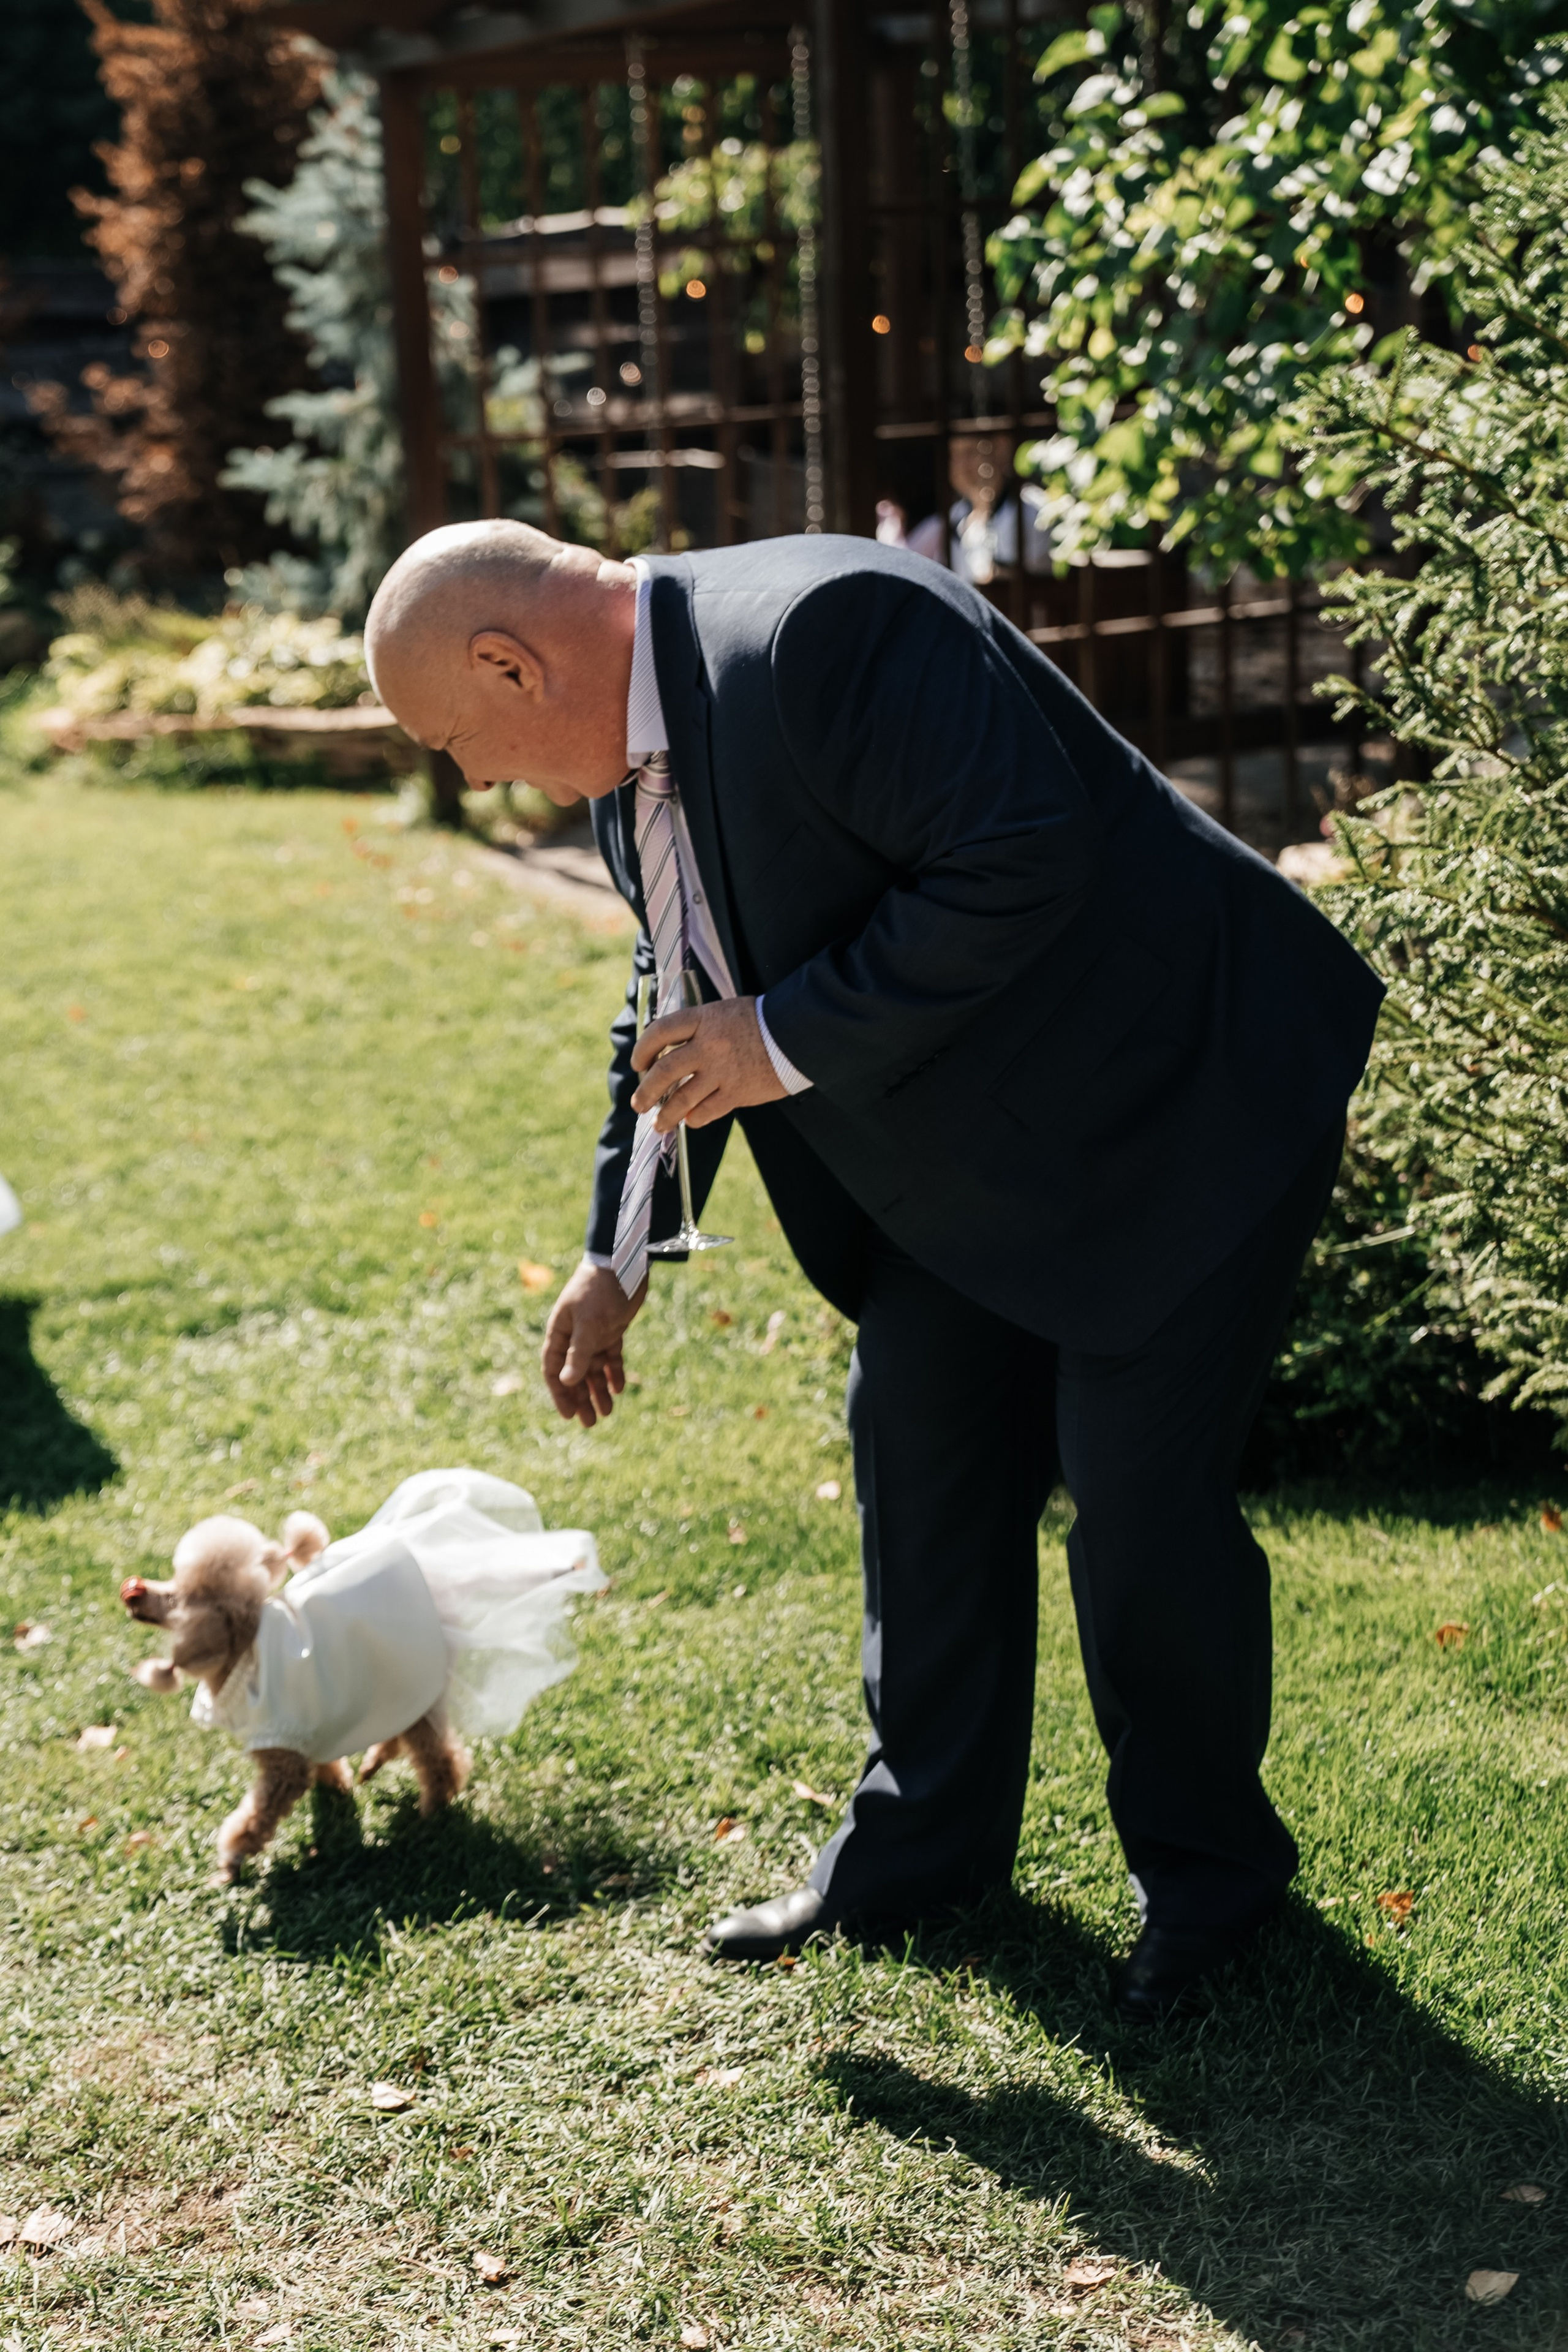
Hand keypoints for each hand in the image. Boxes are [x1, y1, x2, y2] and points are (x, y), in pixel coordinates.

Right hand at [542, 1257, 645, 1427]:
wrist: (624, 1263)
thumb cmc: (599, 1290)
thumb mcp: (589, 1324)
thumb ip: (578, 1353)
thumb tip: (566, 1382)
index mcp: (560, 1332)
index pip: (553, 1370)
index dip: (560, 1394)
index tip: (569, 1416)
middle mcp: (574, 1336)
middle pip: (574, 1374)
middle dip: (581, 1398)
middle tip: (591, 1422)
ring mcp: (593, 1333)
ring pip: (593, 1369)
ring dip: (598, 1390)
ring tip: (607, 1412)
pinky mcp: (612, 1329)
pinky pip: (610, 1357)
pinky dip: (614, 1372)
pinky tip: (619, 1388)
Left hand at [631, 994, 786, 1131]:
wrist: (797, 1033)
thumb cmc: (762, 1020)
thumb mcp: (725, 1011)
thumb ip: (699, 1027)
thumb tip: (671, 1048)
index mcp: (704, 1019)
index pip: (660, 1032)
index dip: (642, 1049)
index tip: (638, 1064)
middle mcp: (709, 1045)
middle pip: (664, 1070)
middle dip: (645, 1091)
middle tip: (638, 1103)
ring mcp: (722, 1071)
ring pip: (681, 1098)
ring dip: (665, 1114)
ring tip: (658, 1123)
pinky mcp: (737, 1092)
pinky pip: (706, 1111)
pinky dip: (694, 1118)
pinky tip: (690, 1120)